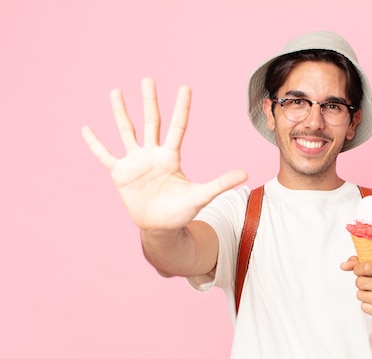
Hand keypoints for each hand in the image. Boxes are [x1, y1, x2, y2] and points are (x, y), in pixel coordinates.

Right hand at [82, 78, 247, 229]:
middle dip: (150, 101)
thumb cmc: (181, 211)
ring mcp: (135, 162)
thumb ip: (220, 183)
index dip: (181, 108)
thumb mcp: (201, 196)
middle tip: (148, 79)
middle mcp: (152, 154)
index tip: (185, 87)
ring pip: (127, 132)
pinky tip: (86, 129)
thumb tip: (246, 173)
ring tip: (116, 92)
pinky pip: (105, 155)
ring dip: (121, 112)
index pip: (177, 127)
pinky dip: (95, 144)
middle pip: (151, 122)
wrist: (160, 227)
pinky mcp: (120, 173)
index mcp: (171, 156)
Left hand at [341, 257, 371, 322]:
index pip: (367, 267)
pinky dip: (366, 305)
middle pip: (360, 282)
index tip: (359, 271)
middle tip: (369, 285)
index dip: (358, 269)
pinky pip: (363, 306)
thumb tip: (343, 265)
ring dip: (363, 294)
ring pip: (360, 295)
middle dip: (360, 283)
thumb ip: (360, 263)